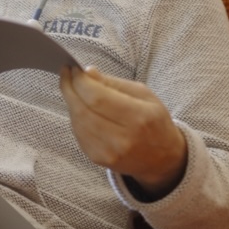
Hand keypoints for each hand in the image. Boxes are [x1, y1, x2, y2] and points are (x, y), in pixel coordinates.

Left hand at [59, 65, 187, 198]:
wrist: (162, 158)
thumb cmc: (153, 121)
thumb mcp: (144, 95)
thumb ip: (114, 83)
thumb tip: (88, 72)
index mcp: (138, 117)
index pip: (97, 97)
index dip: (80, 81)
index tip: (73, 68)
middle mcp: (122, 139)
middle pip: (82, 110)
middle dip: (69, 88)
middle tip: (66, 74)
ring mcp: (108, 152)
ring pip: (77, 122)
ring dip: (71, 102)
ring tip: (73, 89)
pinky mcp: (98, 159)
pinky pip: (78, 133)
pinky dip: (75, 117)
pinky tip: (80, 108)